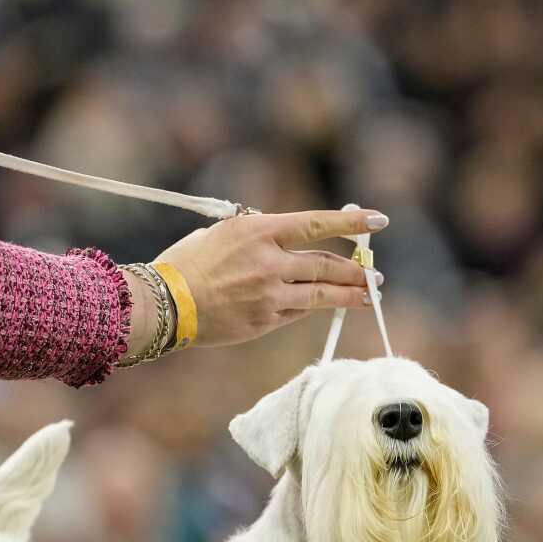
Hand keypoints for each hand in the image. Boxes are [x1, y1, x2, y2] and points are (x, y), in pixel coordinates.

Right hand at [123, 209, 387, 353]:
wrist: (164, 304)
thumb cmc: (187, 263)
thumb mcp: (223, 233)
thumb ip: (258, 235)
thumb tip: (287, 241)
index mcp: (259, 231)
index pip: (317, 223)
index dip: (352, 222)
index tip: (378, 221)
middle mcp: (270, 261)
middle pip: (327, 264)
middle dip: (356, 270)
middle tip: (374, 275)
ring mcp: (270, 294)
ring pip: (322, 295)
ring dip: (350, 295)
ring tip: (369, 296)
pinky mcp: (265, 320)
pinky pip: (298, 313)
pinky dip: (312, 308)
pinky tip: (324, 307)